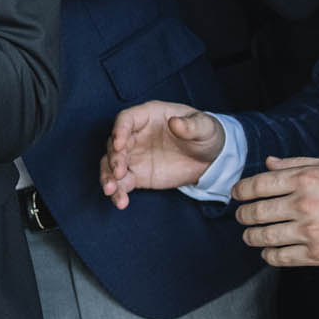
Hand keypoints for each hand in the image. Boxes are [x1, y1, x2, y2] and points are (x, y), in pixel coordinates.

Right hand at [100, 100, 226, 208]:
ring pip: (111, 165)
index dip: (119, 130)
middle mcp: (135, 135)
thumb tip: (175, 123)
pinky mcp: (137, 175)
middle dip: (113, 158)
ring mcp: (134, 156)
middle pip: (113, 143)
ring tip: (111, 191)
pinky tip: (121, 202)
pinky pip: (122, 183)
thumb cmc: (205, 133)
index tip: (119, 144)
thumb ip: (190, 125)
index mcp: (148, 116)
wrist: (210, 158)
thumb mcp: (204, 126)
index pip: (126, 119)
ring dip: (108, 177)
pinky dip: (118, 192)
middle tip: (119, 172)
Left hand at [231, 156, 318, 266]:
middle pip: (258, 211)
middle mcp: (304, 204)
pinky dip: (269, 255)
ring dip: (251, 236)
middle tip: (241, 216)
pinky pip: (281, 257)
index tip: (237, 194)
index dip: (242, 190)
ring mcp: (309, 231)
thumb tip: (268, 163)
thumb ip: (296, 164)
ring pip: (265, 236)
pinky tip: (268, 251)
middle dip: (243, 215)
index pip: (259, 184)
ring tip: (250, 235)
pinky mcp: (317, 254)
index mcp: (305, 180)